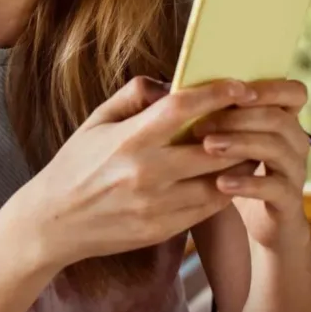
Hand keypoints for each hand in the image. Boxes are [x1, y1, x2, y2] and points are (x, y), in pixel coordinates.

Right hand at [18, 76, 259, 270]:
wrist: (53, 222)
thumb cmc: (74, 165)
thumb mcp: (95, 122)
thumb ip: (133, 96)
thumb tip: (169, 82)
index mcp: (129, 139)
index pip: (182, 108)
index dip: (216, 94)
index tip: (240, 87)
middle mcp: (145, 172)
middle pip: (214, 147)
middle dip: (241, 131)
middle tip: (257, 119)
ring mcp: (156, 204)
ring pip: (219, 182)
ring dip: (240, 164)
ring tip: (251, 149)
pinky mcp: (162, 229)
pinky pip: (207, 208)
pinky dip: (224, 190)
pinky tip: (228, 178)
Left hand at [192, 79, 310, 248]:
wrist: (249, 226)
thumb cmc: (226, 172)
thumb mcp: (218, 141)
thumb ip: (202, 115)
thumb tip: (158, 88)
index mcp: (281, 121)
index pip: (293, 93)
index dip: (268, 88)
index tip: (232, 90)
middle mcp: (294, 143)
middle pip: (277, 118)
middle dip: (237, 117)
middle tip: (199, 125)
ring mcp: (294, 172)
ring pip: (277, 148)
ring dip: (240, 143)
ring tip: (207, 147)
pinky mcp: (288, 202)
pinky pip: (275, 187)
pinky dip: (247, 182)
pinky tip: (221, 183)